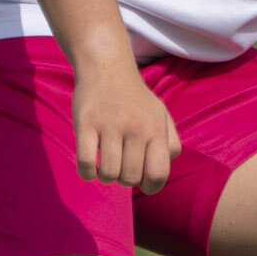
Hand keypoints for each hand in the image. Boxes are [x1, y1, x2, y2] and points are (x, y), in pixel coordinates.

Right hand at [71, 55, 180, 191]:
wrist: (108, 68)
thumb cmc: (136, 99)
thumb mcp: (162, 115)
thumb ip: (171, 143)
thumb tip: (163, 171)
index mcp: (156, 129)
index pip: (158, 173)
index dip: (151, 187)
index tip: (142, 183)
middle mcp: (136, 127)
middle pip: (130, 177)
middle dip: (125, 180)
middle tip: (121, 166)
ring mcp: (110, 125)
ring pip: (108, 173)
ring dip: (105, 176)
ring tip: (106, 165)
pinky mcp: (86, 123)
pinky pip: (85, 163)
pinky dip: (87, 172)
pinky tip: (90, 166)